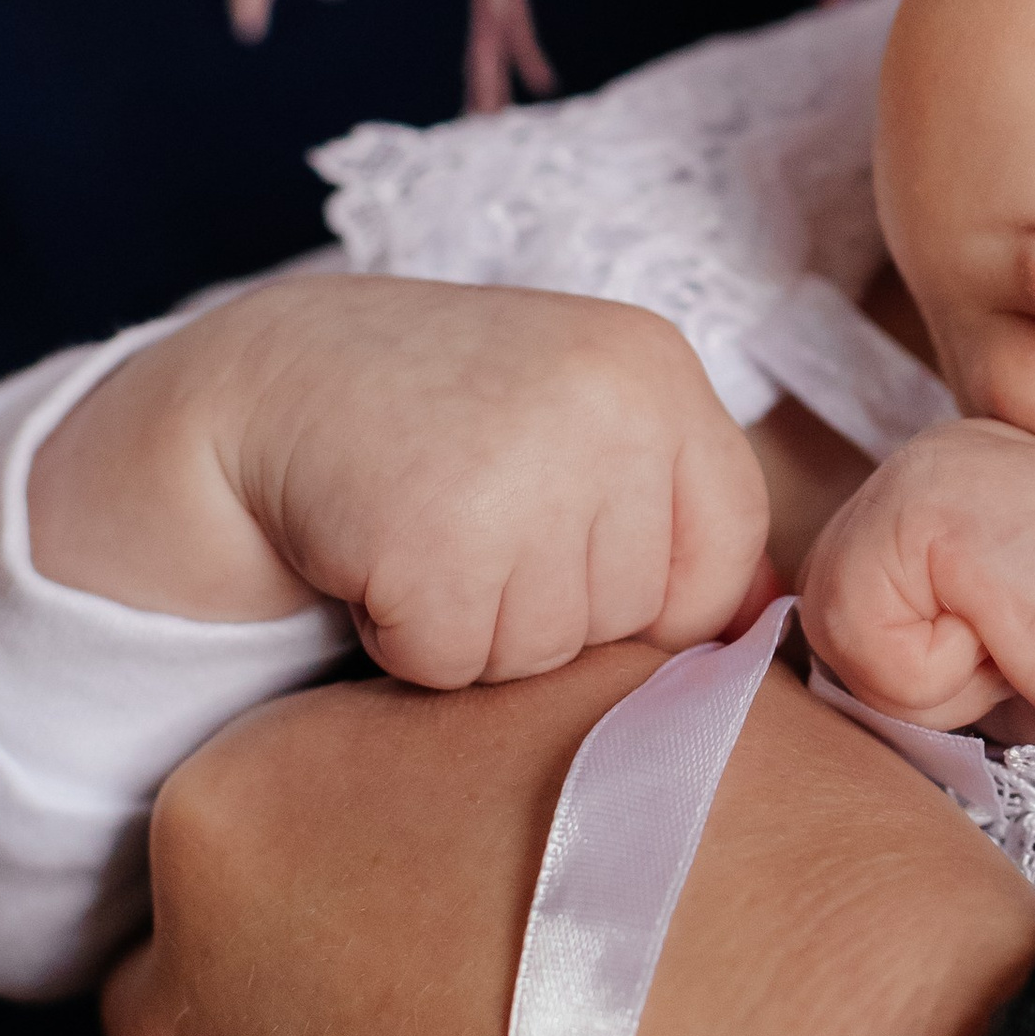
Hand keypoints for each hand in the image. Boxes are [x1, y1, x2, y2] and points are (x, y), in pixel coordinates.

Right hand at [31, 275, 771, 685]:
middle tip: (471, 524)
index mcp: (656, 370)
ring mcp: (524, 464)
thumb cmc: (436, 424)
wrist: (263, 385)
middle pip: (637, 616)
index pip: (728, 551)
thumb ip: (676, 516)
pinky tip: (376, 559)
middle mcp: (610, 404)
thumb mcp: (580, 425)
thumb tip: (772, 636)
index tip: (564, 546)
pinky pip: (456, 665)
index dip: (647, 586)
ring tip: (426, 535)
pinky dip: (406, 643)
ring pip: (546, 652)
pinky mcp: (435, 534)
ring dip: (477, 631)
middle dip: (552, 611)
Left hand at [799, 416, 1034, 741]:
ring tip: (1017, 644)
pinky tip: (1012, 637)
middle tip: (1017, 651)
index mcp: (945, 486)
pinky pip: (856, 634)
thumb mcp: (995, 643)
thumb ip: (920, 634)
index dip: (918, 668)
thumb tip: (851, 686)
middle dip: (911, 673)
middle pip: (828, 616)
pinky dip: (929, 675)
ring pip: (834, 628)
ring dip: (923, 679)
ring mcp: (913, 470)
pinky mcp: (913, 504)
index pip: (852, 606)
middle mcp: (921, 460)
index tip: (1019, 654)